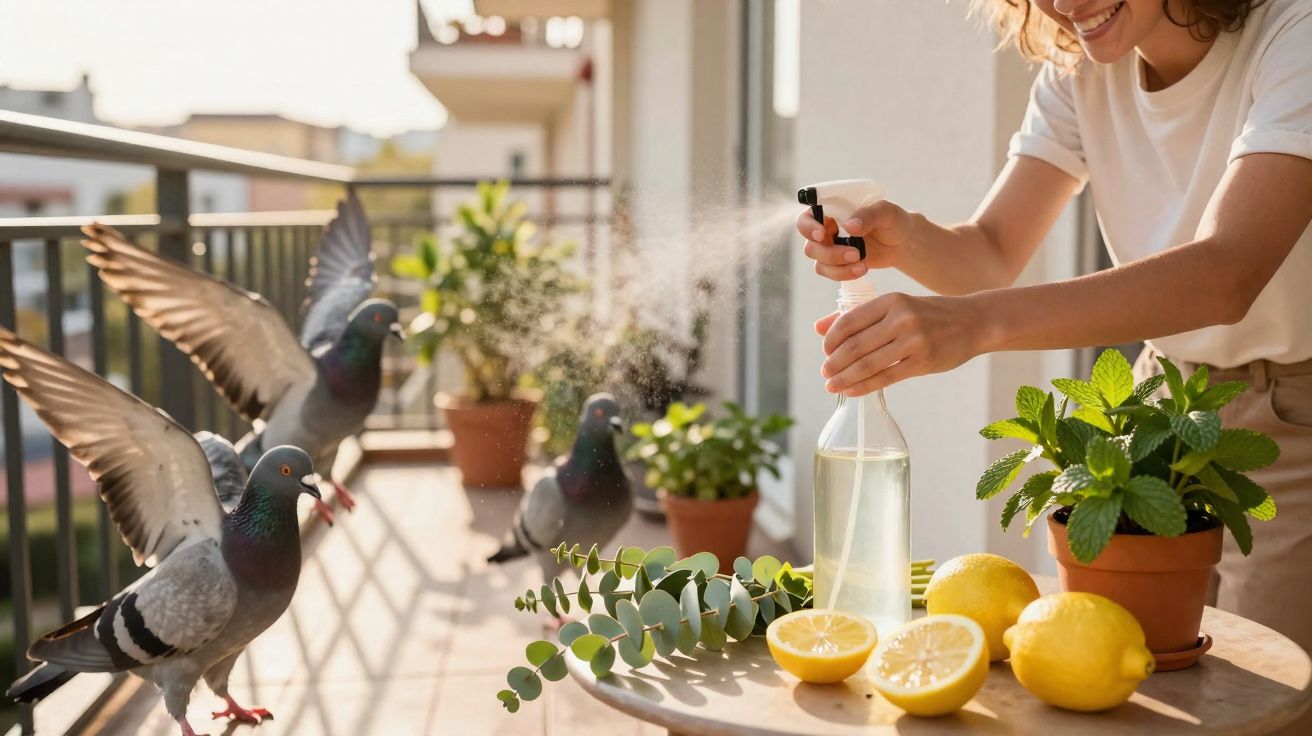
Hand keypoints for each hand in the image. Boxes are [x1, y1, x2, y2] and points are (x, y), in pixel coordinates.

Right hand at [797, 199, 916, 280]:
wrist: (902, 242)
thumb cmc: (892, 220)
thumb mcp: (886, 212)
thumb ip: (868, 215)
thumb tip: (849, 226)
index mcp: (831, 210)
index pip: (807, 217)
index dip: (808, 227)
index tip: (822, 234)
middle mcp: (825, 229)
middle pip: (811, 245)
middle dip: (830, 253)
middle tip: (855, 253)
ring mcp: (830, 248)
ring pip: (819, 262)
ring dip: (837, 266)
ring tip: (862, 264)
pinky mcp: (837, 264)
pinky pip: (830, 272)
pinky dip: (843, 274)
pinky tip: (861, 269)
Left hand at [816, 292, 987, 395]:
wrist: (973, 322)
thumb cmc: (928, 314)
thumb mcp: (895, 306)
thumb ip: (858, 316)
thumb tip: (818, 328)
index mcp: (891, 301)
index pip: (849, 321)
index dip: (831, 340)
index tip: (825, 352)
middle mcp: (901, 318)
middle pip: (856, 345)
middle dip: (835, 362)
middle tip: (825, 372)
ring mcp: (914, 341)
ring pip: (868, 363)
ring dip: (845, 377)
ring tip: (832, 385)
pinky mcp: (923, 362)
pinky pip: (886, 378)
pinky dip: (864, 386)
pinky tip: (852, 391)